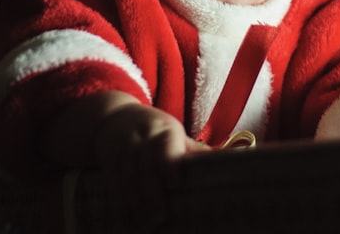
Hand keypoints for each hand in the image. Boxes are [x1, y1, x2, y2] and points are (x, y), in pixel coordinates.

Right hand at [93, 101, 207, 225]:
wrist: (114, 116)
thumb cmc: (154, 129)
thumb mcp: (173, 132)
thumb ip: (194, 149)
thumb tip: (231, 160)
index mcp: (163, 131)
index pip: (165, 146)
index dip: (169, 164)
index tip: (175, 184)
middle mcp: (141, 138)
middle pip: (145, 166)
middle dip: (151, 193)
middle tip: (160, 218)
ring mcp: (122, 149)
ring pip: (127, 177)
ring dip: (136, 202)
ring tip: (147, 225)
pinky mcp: (108, 161)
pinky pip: (112, 183)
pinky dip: (118, 202)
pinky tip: (125, 220)